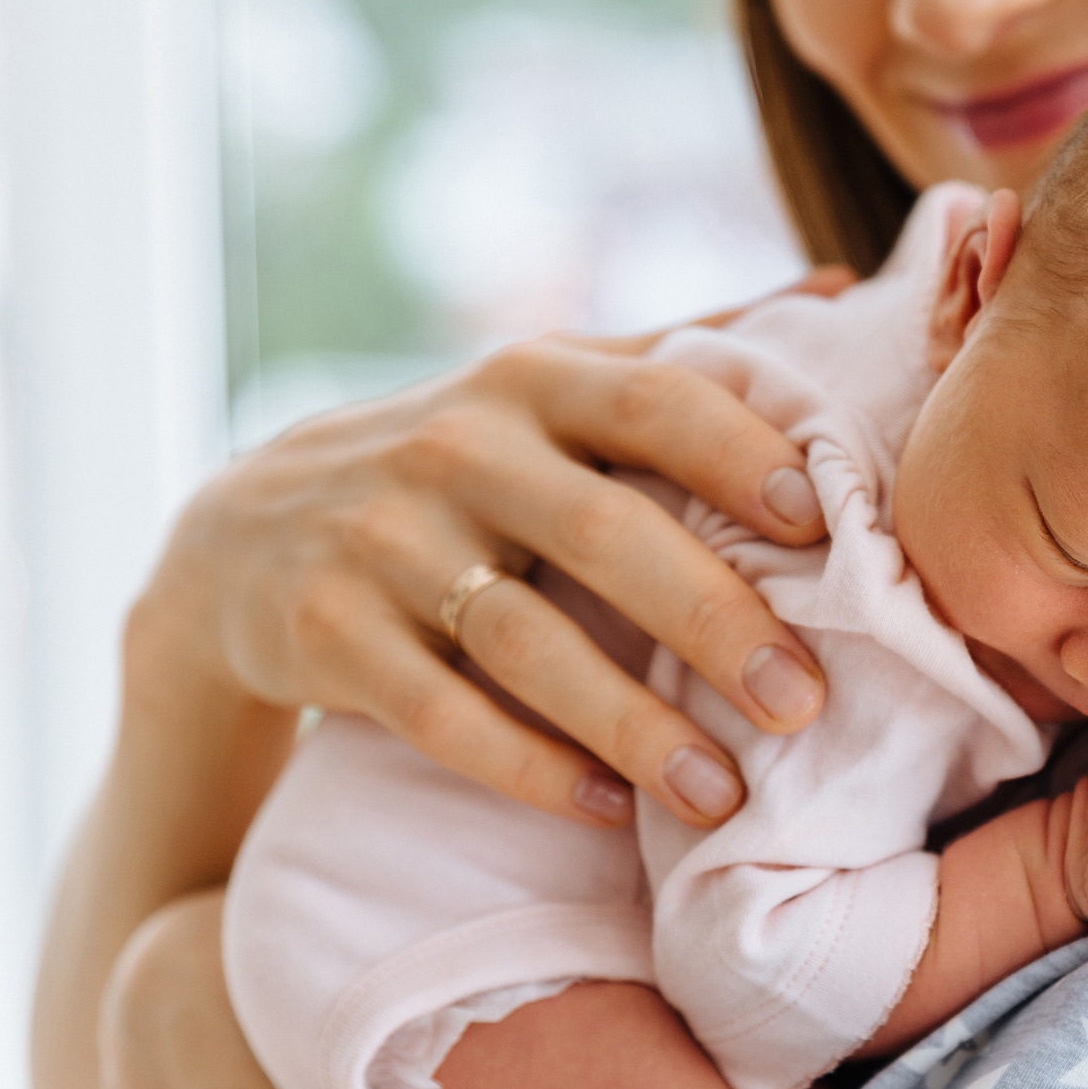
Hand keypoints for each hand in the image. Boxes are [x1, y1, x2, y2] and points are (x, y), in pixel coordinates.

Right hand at [153, 270, 856, 831]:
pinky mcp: (326, 634)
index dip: (741, 454)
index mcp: (535, 379)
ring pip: (525, 641)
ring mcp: (383, 540)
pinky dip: (526, 765)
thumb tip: (842, 281)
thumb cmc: (462, 461)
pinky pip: (439, 713)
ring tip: (721, 793)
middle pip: (606, 532)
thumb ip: (687, 346)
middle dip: (713, 620)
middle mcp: (458, 447)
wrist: (246, 532)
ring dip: (630, 725)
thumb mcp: (552, 385)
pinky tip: (606, 807)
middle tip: (804, 702)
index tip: (826, 524)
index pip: (655, 400)